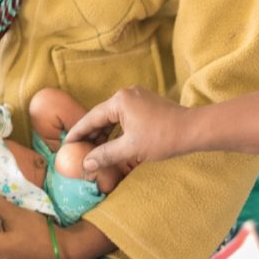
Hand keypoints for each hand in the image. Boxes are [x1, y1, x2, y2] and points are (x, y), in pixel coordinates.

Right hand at [64, 86, 190, 170]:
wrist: (192, 130)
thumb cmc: (162, 138)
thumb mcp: (130, 149)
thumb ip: (105, 155)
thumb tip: (85, 164)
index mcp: (120, 101)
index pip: (92, 117)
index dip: (78, 132)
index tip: (67, 144)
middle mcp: (126, 94)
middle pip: (102, 115)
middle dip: (91, 134)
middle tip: (78, 150)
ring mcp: (137, 97)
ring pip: (114, 116)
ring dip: (104, 132)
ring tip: (94, 149)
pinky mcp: (146, 103)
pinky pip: (124, 116)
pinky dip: (117, 129)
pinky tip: (113, 142)